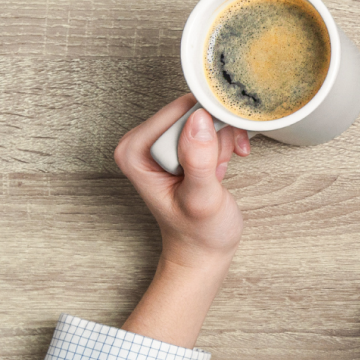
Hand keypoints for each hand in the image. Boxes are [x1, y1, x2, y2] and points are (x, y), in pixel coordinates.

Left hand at [113, 95, 251, 271]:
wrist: (203, 249)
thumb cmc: (198, 232)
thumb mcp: (201, 199)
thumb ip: (198, 161)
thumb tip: (199, 121)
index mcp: (134, 151)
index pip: (177, 111)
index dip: (206, 125)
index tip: (219, 149)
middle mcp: (144, 142)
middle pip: (191, 110)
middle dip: (216, 135)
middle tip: (217, 167)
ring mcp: (162, 142)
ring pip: (205, 116)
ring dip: (223, 140)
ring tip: (218, 171)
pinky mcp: (180, 145)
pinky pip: (209, 125)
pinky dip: (225, 142)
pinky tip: (223, 164)